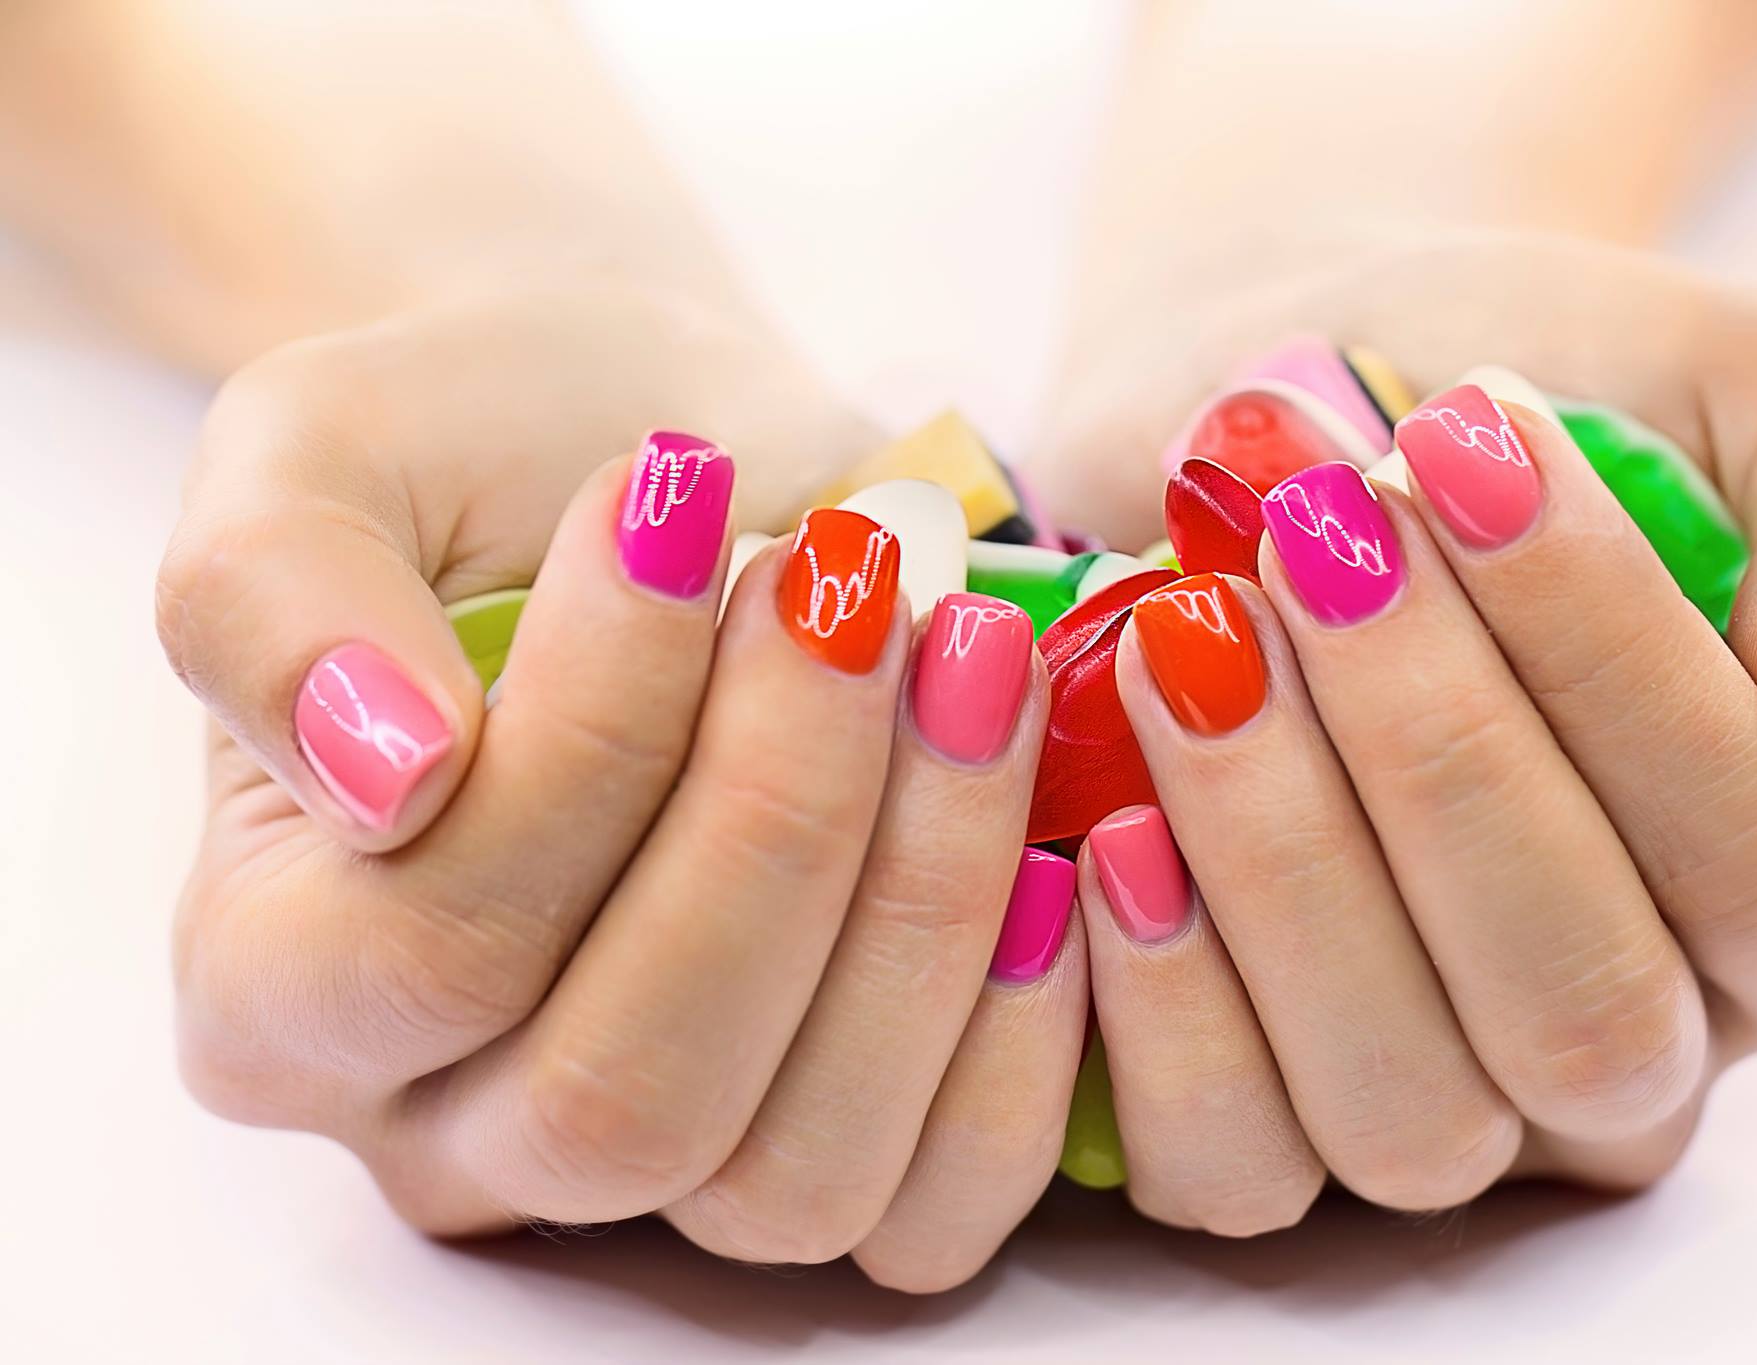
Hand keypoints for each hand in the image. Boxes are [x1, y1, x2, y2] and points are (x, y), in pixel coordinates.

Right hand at [157, 288, 1085, 1291]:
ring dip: (919, 903)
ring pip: (789, 1176)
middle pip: (625, 1099)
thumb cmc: (489, 451)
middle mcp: (452, 1114)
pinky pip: (933, 1214)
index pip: (435, 944)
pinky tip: (1046, 839)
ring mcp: (654, 1167)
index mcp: (279, 974)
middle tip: (854, 584)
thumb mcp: (325, 450)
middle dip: (781, 820)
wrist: (678, 468)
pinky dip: (1019, 1042)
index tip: (683, 500)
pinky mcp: (831, 1143)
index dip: (594, 734)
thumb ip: (270, 597)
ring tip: (970, 659)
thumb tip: (387, 772)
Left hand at [1033, 230, 1756, 1229]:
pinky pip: (1229, 1162)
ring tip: (1194, 641)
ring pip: (1411, 1110)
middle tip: (1315, 538)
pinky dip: (1164, 1012)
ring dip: (1288, 866)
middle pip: (1584, 1009)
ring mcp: (1451, 1096)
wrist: (1259, 399)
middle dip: (1437, 757)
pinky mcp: (1263, 1111)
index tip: (1463, 451)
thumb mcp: (1752, 382)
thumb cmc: (1504, 388)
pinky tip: (1116, 832)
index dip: (1617, 668)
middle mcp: (1643, 1032)